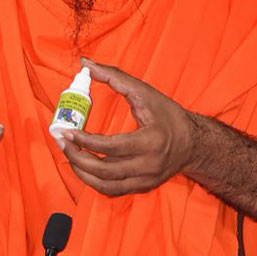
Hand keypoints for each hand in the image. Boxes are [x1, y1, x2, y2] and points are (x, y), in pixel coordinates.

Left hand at [59, 58, 194, 196]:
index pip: (111, 146)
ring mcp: (145, 180)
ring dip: (81, 171)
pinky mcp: (142, 188)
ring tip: (68, 154)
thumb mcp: (144, 92)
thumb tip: (86, 64)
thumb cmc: (168, 115)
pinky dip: (93, 181)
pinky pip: (112, 191)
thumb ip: (114, 77)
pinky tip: (83, 167)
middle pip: (105, 169)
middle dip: (77, 157)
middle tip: (63, 141)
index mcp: (150, 141)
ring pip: (105, 185)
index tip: (68, 131)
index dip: (86, 141)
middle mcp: (148, 166)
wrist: (193, 143)